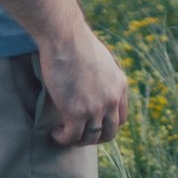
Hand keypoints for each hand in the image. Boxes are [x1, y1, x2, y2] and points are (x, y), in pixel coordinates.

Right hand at [37, 17, 130, 147]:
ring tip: (64, 134)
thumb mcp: (102, 60)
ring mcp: (95, 108)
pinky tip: (56, 133)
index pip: (121, 118)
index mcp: (120, 85)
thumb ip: (104, 78)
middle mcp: (112, 99)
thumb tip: (94, 87)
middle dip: (95, 138)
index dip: (107, 126)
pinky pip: (72, 137)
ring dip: (77, 140)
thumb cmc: (77, 42)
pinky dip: (63, 139)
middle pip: (109, 133)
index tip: (94, 126)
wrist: (65, 37)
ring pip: (90, 137)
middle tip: (80, 134)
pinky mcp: (76, 113)